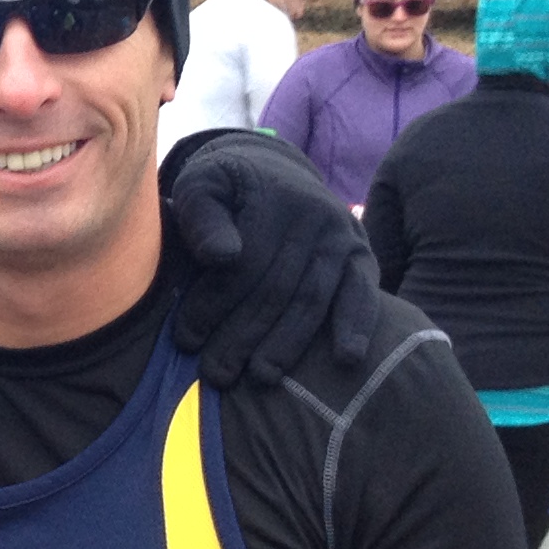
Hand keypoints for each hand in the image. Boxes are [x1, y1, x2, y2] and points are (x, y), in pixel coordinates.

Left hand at [166, 133, 380, 386]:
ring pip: (312, 299)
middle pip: (276, 289)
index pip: (242, 265)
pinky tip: (346, 358)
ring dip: (287, 343)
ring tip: (261, 377)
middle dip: (243, 336)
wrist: (274, 171)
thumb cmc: (226, 189)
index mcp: (273, 200)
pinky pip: (361, 294)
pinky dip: (356, 326)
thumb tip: (222, 256)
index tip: (186, 340)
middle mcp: (315, 217)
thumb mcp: (202, 186)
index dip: (212, 306)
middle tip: (217, 374)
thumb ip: (202, 216)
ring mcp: (343, 238)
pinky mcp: (362, 257)